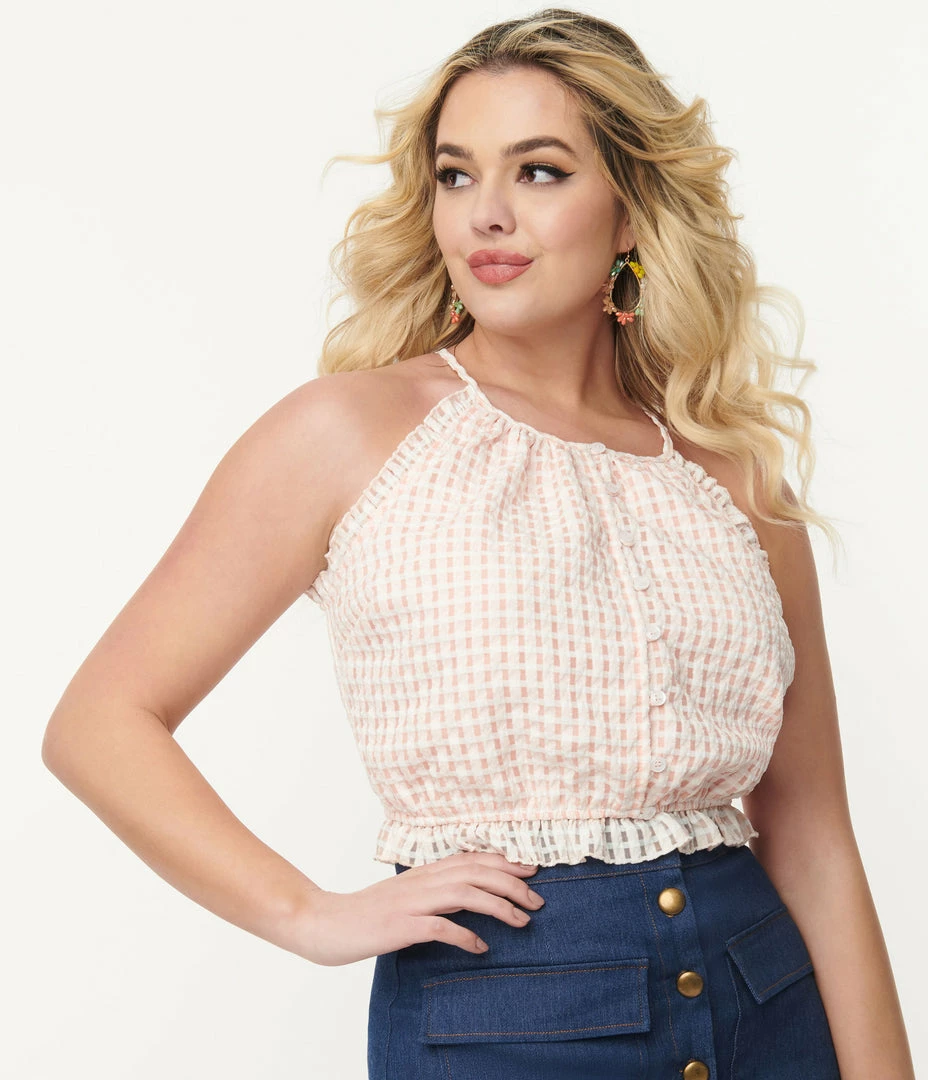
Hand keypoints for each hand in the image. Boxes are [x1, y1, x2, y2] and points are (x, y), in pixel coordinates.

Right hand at [297, 852, 544, 966]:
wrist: (325, 922)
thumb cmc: (366, 913)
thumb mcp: (405, 895)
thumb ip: (434, 891)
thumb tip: (470, 895)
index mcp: (423, 872)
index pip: (471, 858)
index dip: (504, 861)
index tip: (531, 869)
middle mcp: (421, 881)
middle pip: (475, 872)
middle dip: (511, 883)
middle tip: (538, 899)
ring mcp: (410, 902)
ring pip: (465, 893)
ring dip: (498, 906)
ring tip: (522, 920)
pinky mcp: (400, 925)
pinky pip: (439, 927)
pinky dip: (465, 935)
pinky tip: (481, 946)